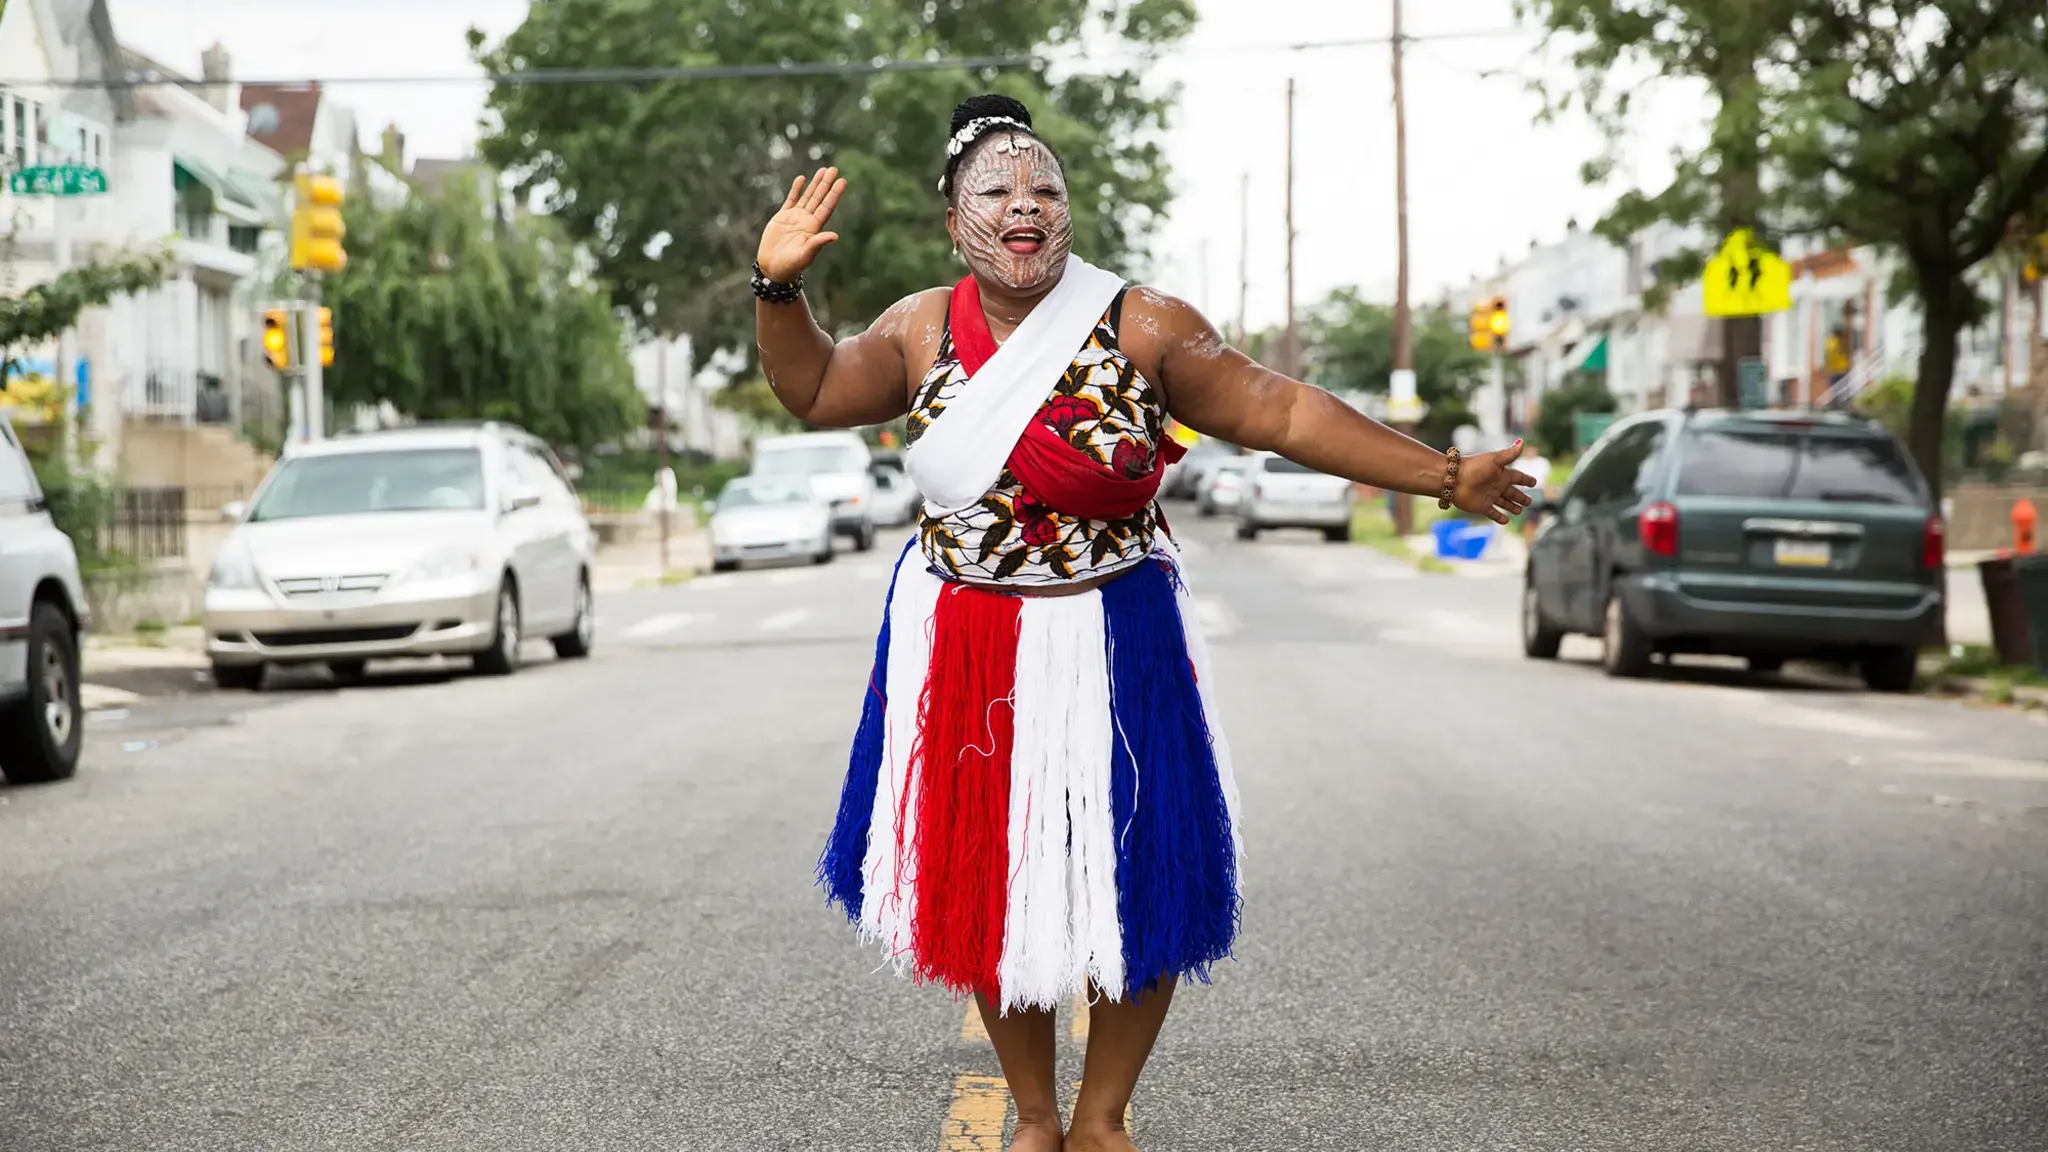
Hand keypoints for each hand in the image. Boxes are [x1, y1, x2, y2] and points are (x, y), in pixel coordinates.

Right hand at [757, 167, 845, 282]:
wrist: (773, 268)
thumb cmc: (791, 265)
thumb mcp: (806, 254)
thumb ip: (818, 243)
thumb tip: (835, 236)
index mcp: (814, 228)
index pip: (826, 207)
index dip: (834, 194)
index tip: (842, 181)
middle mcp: (807, 221)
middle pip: (819, 198)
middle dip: (826, 184)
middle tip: (834, 169)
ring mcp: (795, 218)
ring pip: (807, 196)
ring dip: (815, 184)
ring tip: (823, 170)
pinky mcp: (782, 218)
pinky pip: (791, 200)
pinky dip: (796, 189)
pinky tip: (802, 179)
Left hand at [1453, 439, 1538, 524]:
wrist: (1453, 480)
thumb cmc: (1474, 467)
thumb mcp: (1494, 460)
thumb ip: (1510, 454)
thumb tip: (1523, 441)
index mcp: (1501, 473)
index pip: (1517, 477)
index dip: (1526, 480)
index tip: (1534, 482)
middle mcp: (1496, 485)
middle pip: (1512, 492)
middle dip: (1521, 497)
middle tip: (1530, 501)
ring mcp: (1489, 496)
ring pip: (1504, 503)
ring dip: (1512, 507)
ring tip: (1520, 510)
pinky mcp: (1482, 506)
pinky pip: (1493, 513)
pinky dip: (1499, 517)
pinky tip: (1506, 521)